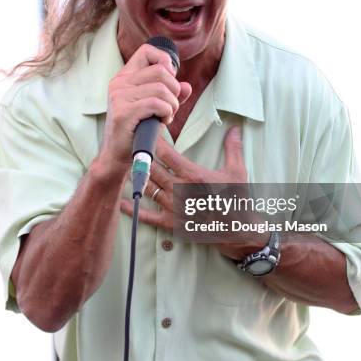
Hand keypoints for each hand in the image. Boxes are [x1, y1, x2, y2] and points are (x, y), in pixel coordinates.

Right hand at [98, 43, 191, 168]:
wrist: (118, 154)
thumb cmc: (137, 129)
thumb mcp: (156, 107)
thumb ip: (172, 95)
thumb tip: (187, 87)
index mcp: (125, 77)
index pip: (146, 51)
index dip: (164, 61)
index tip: (169, 80)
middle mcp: (119, 83)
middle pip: (160, 71)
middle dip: (174, 90)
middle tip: (171, 106)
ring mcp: (119, 97)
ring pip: (161, 88)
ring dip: (172, 105)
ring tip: (166, 116)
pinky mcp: (123, 113)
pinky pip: (156, 104)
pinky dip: (166, 113)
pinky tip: (162, 121)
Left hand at [120, 126, 265, 259]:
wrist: (237, 232)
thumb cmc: (236, 200)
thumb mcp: (237, 172)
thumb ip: (233, 148)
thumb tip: (234, 128)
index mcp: (193, 175)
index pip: (167, 154)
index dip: (155, 142)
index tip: (148, 132)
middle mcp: (180, 190)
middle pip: (152, 169)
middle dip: (142, 156)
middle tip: (133, 146)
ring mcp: (173, 207)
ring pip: (148, 188)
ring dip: (138, 177)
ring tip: (129, 166)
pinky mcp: (171, 223)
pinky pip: (148, 216)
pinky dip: (134, 209)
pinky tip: (124, 202)